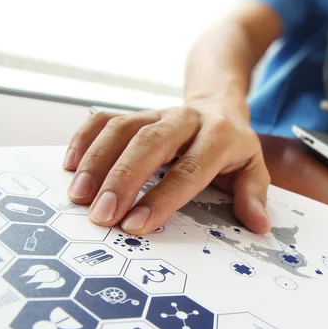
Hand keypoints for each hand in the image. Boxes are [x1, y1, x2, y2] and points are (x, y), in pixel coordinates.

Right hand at [62, 106, 270, 234]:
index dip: (163, 197)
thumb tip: (258, 224)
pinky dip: (84, 139)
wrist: (217, 104)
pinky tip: (69, 166)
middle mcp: (186, 120)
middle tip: (101, 215)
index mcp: (219, 136)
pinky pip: (105, 118)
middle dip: (123, 180)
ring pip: (123, 128)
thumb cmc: (232, 146)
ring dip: (97, 161)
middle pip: (150, 143)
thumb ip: (253, 193)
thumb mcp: (253, 166)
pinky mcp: (136, 112)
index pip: (190, 168)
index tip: (136, 224)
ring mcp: (157, 112)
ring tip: (78, 197)